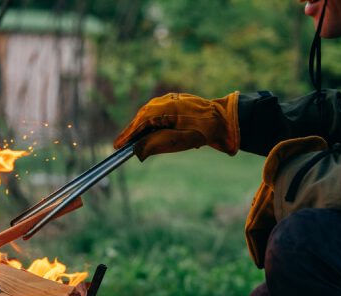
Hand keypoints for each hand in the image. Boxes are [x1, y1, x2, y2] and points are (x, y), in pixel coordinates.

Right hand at [113, 92, 239, 160]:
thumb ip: (155, 145)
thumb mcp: (178, 142)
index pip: (139, 123)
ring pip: (149, 115)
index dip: (127, 135)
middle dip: (132, 132)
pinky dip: (152, 123)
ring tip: (134, 141)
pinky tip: (151, 133)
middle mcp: (164, 100)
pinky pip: (157, 113)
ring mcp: (170, 99)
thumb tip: (136, 151)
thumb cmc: (203, 131)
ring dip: (142, 128)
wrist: (224, 120)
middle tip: (122, 145)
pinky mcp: (175, 102)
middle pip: (142, 118)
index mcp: (163, 108)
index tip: (116, 146)